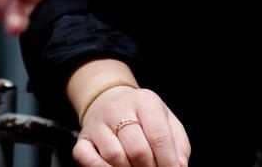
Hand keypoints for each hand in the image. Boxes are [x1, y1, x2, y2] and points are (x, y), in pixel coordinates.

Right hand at [73, 85, 190, 166]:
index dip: (168, 160)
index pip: (159, 136)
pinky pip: (89, 160)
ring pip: (115, 156)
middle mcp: (118, 108)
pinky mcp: (82, 138)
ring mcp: (98, 123)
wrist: (111, 102)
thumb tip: (179, 166)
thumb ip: (177, 144)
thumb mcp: (166, 121)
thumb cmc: (144, 117)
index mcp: (145, 101)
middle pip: (137, 149)